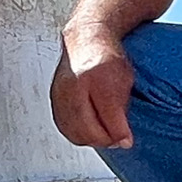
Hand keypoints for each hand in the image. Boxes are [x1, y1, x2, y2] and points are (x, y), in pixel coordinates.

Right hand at [50, 28, 135, 149]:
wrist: (84, 41)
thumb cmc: (107, 58)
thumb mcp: (125, 81)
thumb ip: (122, 111)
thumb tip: (124, 140)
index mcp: (95, 73)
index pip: (107, 113)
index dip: (118, 133)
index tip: (127, 140)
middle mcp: (73, 82)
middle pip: (86, 127)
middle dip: (105, 139)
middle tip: (118, 140)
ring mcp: (59, 91)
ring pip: (74, 131)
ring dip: (92, 139)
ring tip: (106, 135)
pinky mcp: (54, 100)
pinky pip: (65, 126)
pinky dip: (79, 134)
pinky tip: (90, 131)